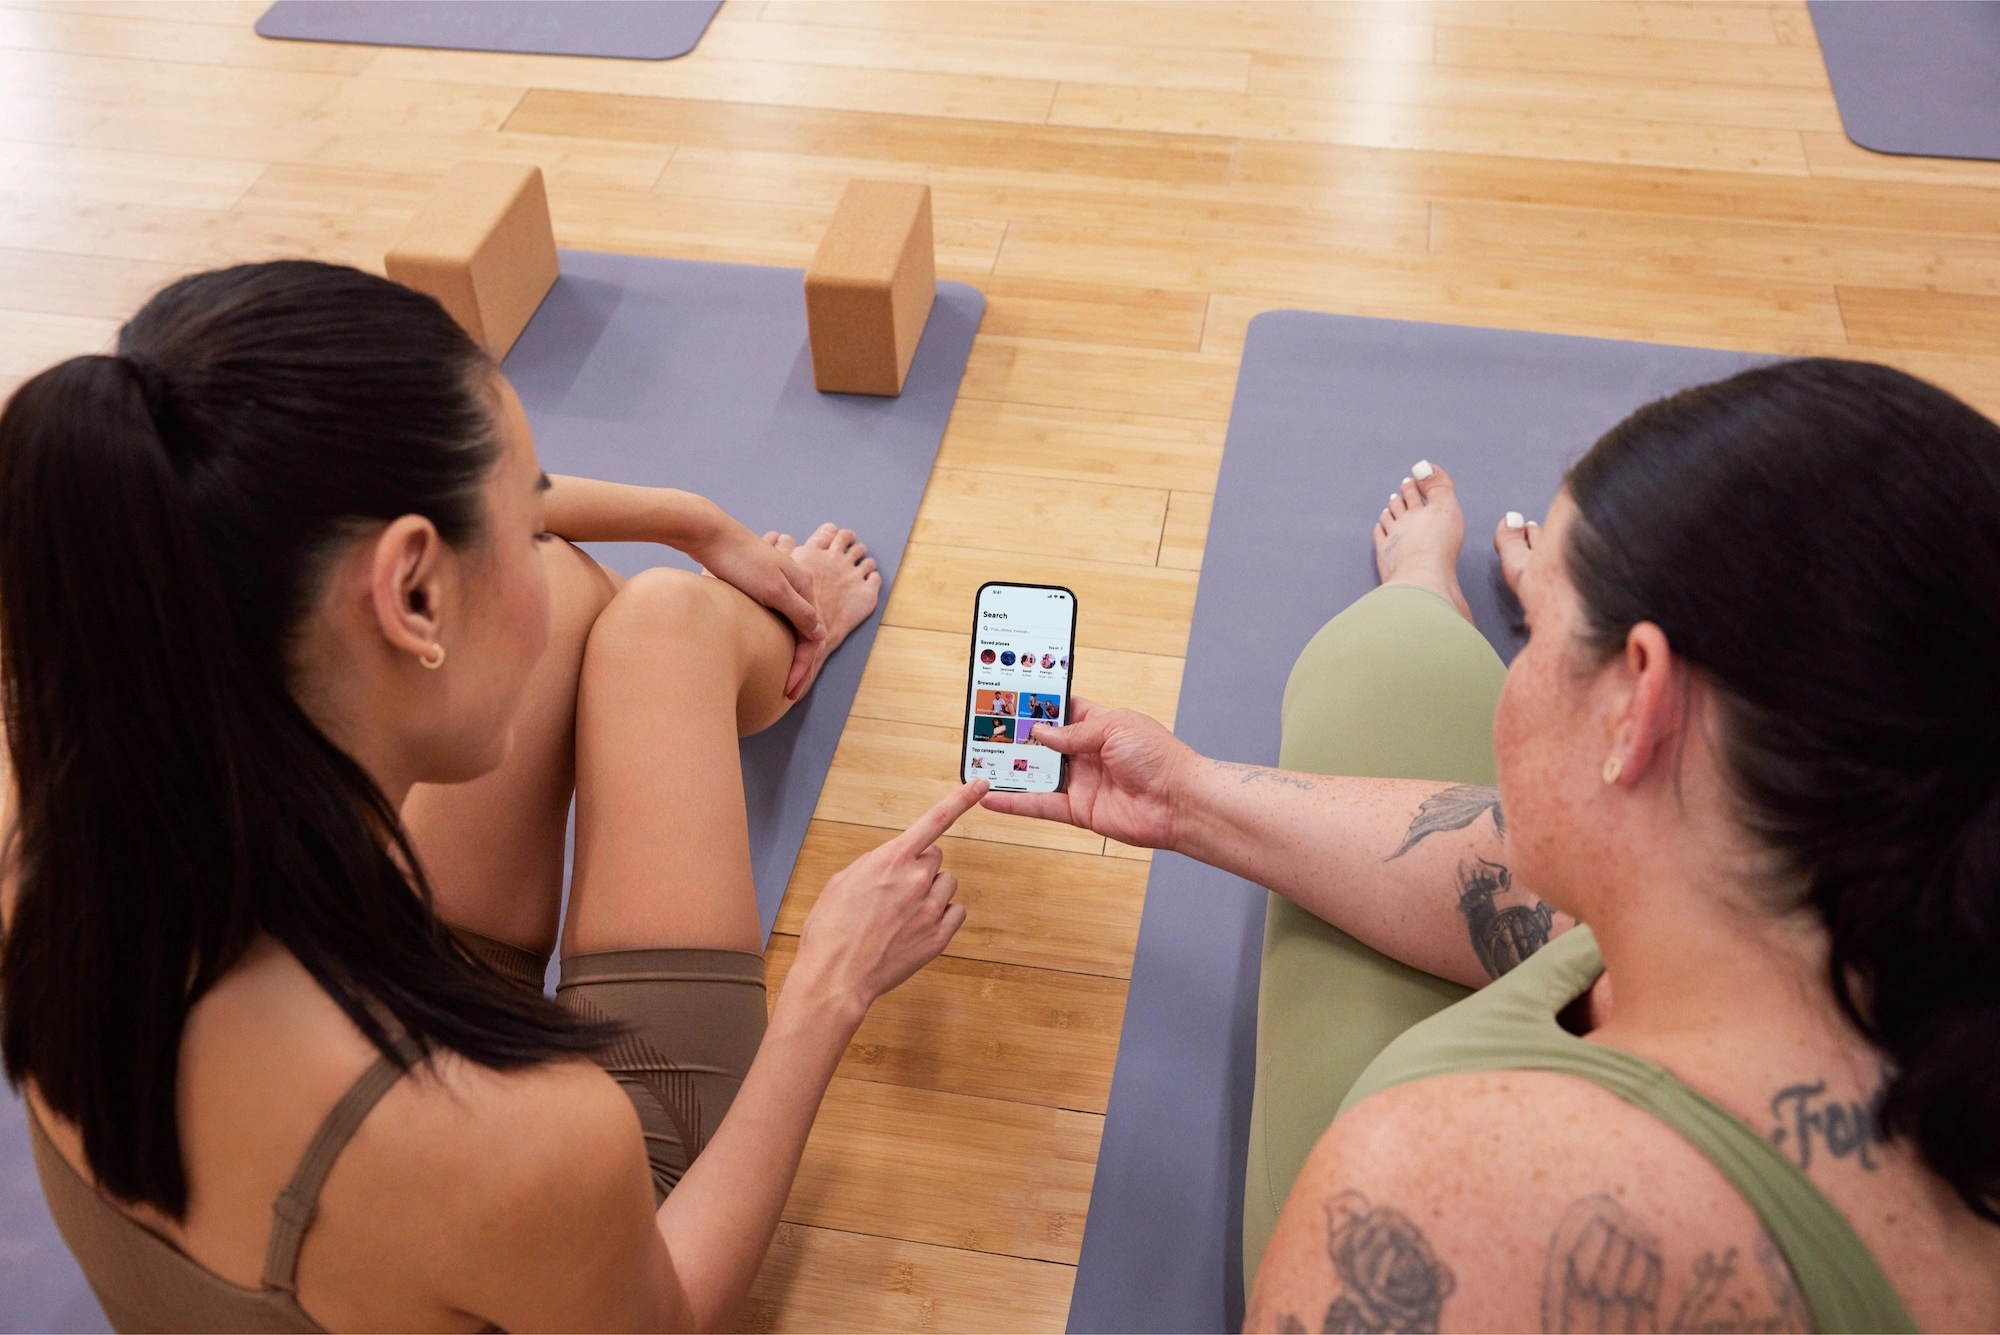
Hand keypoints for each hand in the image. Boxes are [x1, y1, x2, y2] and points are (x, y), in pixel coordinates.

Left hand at [687, 515, 823, 697]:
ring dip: (786, 652)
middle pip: (803, 632)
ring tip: (779, 678)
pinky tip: (762, 648)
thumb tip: (820, 634)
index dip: (802, 666)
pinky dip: (773, 638)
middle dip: (797, 665)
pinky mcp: (757, 584)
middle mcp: (795, 585)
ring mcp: (776, 584)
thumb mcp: (774, 590)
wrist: (709, 534)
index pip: (812, 636)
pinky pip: (773, 618)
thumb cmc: (741, 561)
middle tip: (786, 693)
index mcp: (804, 586)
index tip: (788, 690)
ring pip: (788, 626)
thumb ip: (799, 613)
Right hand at [793, 781, 985, 1012]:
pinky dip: (941, 916)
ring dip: (931, 892)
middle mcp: (917, 879)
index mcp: (892, 859)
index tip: (981, 785)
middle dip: (920, 867)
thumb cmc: (831, 930)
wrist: (836, 976)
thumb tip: (891, 863)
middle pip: (936, 857)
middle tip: (896, 889)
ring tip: (903, 912)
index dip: (961, 799)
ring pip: (947, 884)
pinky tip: (917, 927)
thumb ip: (875, 864)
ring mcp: (931, 909)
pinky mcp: (940, 936)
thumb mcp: (842, 881)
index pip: (935, 819)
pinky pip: (956, 912)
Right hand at [980, 698, 1193, 850]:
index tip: (1013, 698)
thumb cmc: (1159, 758)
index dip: (1040, 706)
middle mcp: (1088, 754)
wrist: (1179, 802)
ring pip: (1037, 774)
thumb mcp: (1114, 728)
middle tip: (987, 731)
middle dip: (1018, 738)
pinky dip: (1015, 803)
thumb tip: (1039, 732)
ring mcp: (1081, 783)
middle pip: (1045, 744)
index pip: (1064, 711)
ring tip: (979, 761)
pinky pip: (1040, 805)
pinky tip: (992, 798)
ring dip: (1010, 769)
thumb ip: (1073, 732)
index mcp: (1100, 725)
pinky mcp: (1078, 810)